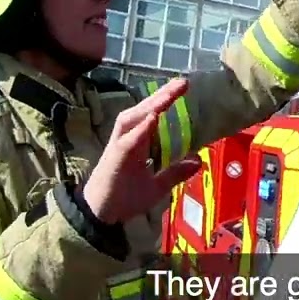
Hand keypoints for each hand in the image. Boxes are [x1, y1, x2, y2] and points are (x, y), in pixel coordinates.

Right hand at [80, 78, 201, 223]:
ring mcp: (119, 147)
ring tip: (169, 95)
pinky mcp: (114, 158)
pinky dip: (140, 129)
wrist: (100, 216)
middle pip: (143, 111)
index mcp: (138, 143)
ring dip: (150, 106)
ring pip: (132, 119)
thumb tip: (198, 161)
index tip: (184, 87)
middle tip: (183, 82)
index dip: (166, 101)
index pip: (152, 116)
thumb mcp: (157, 186)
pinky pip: (127, 140)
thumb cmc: (124, 198)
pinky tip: (153, 118)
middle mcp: (127, 140)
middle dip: (161, 95)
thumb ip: (175, 172)